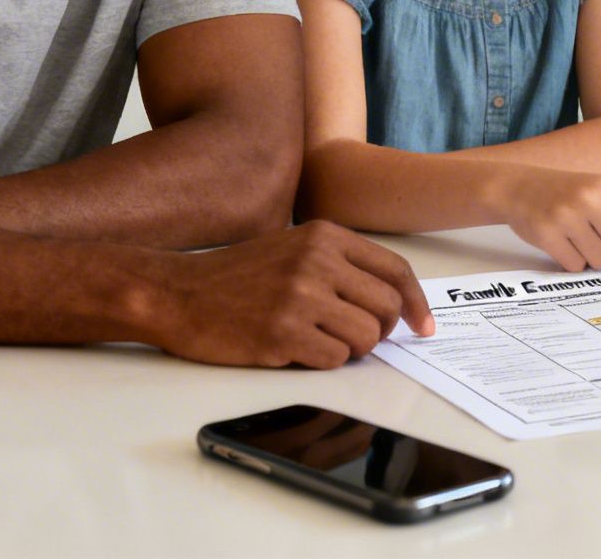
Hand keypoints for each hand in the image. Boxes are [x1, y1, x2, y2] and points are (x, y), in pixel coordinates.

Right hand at [146, 220, 433, 368]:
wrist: (178, 293)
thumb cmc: (239, 276)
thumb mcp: (295, 248)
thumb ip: (342, 265)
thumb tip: (395, 301)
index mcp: (326, 236)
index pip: (395, 270)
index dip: (416, 303)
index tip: (422, 326)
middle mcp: (318, 261)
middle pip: (386, 307)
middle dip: (381, 331)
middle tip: (359, 338)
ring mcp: (300, 297)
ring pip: (365, 338)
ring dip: (352, 350)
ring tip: (322, 342)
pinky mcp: (282, 333)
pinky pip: (335, 360)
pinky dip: (325, 362)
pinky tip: (297, 350)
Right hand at [491, 168, 600, 271]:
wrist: (517, 186)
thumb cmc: (567, 192)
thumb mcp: (599, 190)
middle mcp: (593, 198)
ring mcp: (569, 216)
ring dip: (593, 258)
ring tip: (578, 236)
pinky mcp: (549, 234)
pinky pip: (576, 266)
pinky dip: (572, 261)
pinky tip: (562, 242)